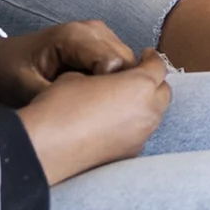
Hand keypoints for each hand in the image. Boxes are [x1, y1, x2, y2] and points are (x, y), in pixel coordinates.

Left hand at [0, 22, 133, 106]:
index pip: (113, 64)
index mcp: (74, 36)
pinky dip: (112, 82)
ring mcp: (99, 32)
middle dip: (115, 90)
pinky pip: (121, 64)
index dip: (107, 92)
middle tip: (91, 113)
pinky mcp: (101, 41)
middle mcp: (92, 29)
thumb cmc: (9, 72)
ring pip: (128, 64)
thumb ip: (57, 98)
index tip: (90, 112)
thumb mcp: (26, 90)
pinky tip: (92, 96)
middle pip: (127, 63)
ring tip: (89, 104)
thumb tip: (84, 117)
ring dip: (115, 86)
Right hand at [14, 48, 171, 183]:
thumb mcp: (78, 76)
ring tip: (123, 100)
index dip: (151, 58)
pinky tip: (114, 123)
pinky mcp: (130, 154)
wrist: (46, 147)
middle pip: (163, 92)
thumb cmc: (60, 106)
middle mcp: (148, 111)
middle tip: (135, 76)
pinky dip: (134, 124)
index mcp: (139, 85)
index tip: (145, 55)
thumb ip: (104, 74)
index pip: (158, 66)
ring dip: (145, 104)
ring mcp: (141, 136)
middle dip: (152, 82)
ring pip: (154, 115)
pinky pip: (141, 133)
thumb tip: (107, 81)